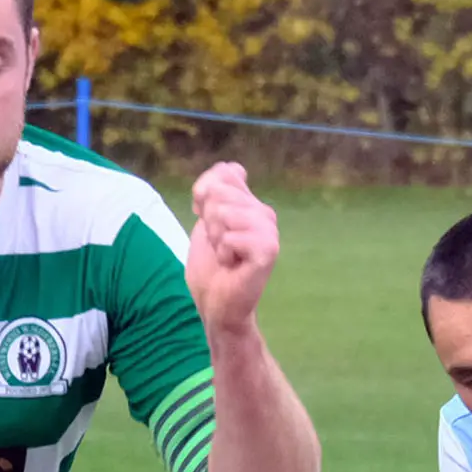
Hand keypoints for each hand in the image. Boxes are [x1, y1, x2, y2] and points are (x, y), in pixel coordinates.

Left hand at [185, 162, 278, 339]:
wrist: (216, 304)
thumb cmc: (210, 267)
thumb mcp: (204, 222)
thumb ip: (212, 192)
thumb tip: (230, 167)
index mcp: (250, 204)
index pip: (224, 172)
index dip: (202, 196)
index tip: (207, 222)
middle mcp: (264, 213)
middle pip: (218, 192)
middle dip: (207, 221)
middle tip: (218, 245)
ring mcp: (269, 231)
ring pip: (224, 212)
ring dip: (215, 238)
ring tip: (226, 255)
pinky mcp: (268, 250)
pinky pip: (230, 236)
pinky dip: (222, 252)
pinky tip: (233, 264)